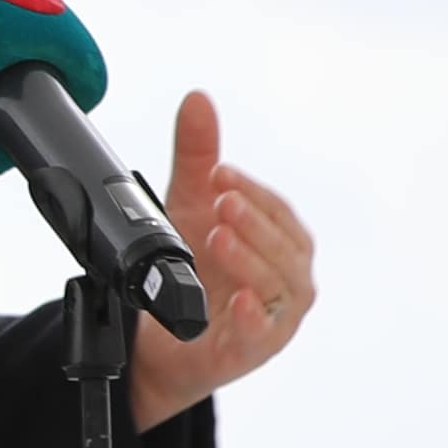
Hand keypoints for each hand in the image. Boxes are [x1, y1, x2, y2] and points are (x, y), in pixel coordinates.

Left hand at [125, 92, 312, 427]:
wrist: (160, 341)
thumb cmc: (192, 272)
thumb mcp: (187, 207)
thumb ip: (197, 157)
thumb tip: (198, 98)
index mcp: (280, 245)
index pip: (278, 212)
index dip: (253, 191)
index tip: (219, 173)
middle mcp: (287, 280)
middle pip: (287, 247)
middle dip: (255, 220)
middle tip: (221, 199)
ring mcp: (275, 318)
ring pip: (279, 286)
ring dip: (251, 258)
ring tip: (218, 236)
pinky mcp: (254, 350)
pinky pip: (263, 334)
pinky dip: (255, 317)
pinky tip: (240, 301)